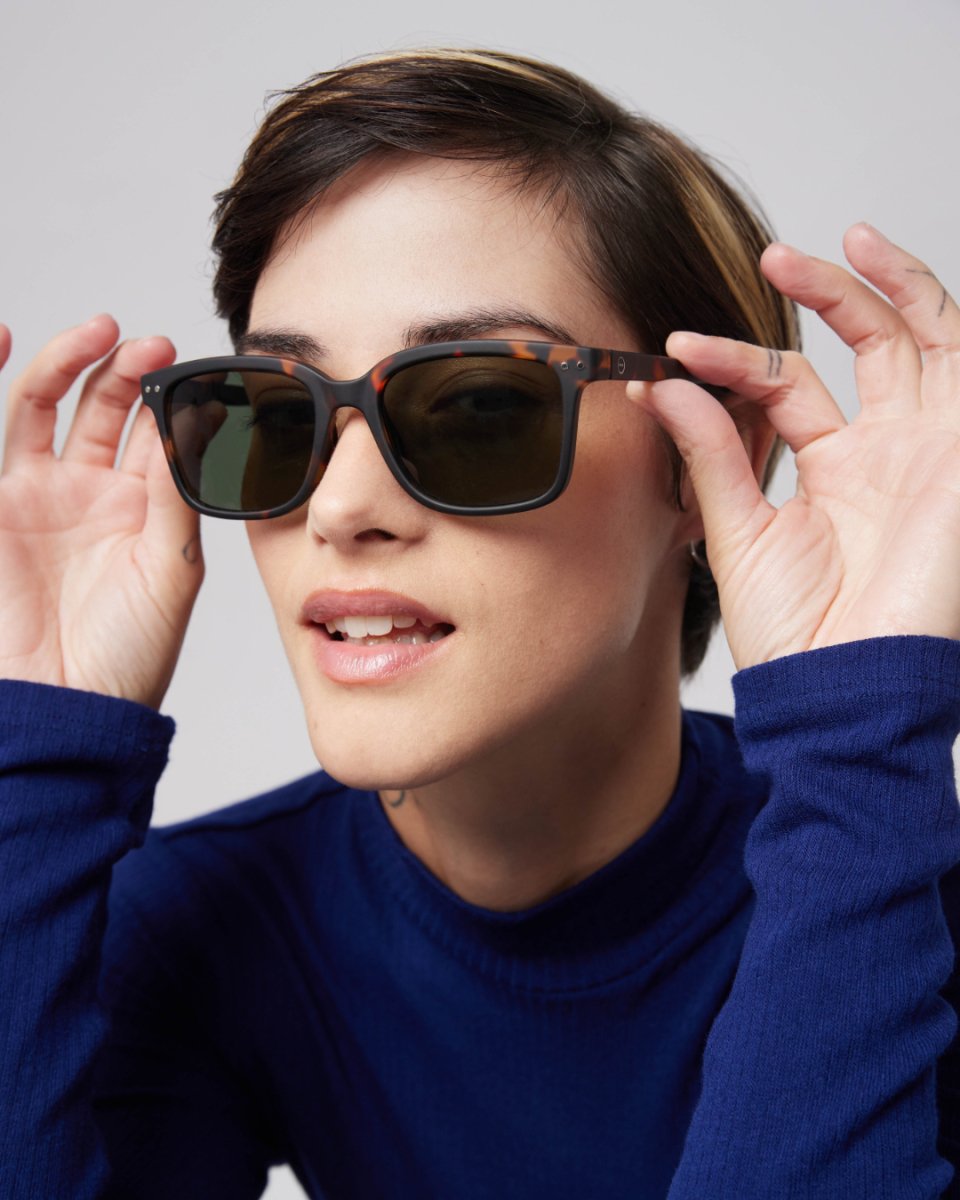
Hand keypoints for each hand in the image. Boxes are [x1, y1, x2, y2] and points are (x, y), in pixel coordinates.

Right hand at [0, 315, 201, 706]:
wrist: (70, 703)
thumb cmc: (130, 652)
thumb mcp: (170, 567)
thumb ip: (174, 494)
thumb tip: (192, 422)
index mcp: (144, 509)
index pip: (158, 435)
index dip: (173, 399)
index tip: (197, 371)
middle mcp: (93, 494)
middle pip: (106, 410)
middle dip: (127, 371)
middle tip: (153, 346)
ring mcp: (42, 495)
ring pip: (51, 407)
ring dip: (74, 365)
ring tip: (104, 333)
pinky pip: (1, 435)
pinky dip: (9, 386)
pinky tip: (13, 344)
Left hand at [631, 223, 959, 669]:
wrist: (842, 689)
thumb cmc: (798, 633)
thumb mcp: (739, 530)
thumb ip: (710, 454)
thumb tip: (663, 387)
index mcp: (834, 469)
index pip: (789, 386)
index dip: (733, 361)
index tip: (673, 352)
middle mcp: (886, 451)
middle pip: (865, 345)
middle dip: (822, 295)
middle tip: (771, 259)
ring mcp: (929, 449)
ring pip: (922, 338)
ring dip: (881, 285)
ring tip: (835, 242)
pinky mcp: (957, 455)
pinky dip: (933, 312)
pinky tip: (893, 269)